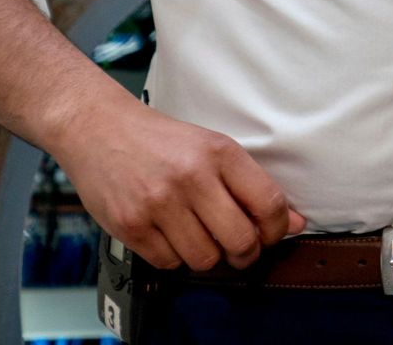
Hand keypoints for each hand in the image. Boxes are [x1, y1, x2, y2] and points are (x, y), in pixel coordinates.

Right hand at [53, 99, 307, 270]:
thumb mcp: (212, 147)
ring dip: (208, 256)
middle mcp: (191, 178)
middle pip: (240, 240)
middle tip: (241, 250)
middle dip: (247, 253)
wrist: (98, 128)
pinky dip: (174, 258)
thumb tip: (294, 224)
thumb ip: (251, 185)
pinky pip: (168, 263)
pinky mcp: (130, 225)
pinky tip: (170, 237)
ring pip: (204, 258)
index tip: (274, 234)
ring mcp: (158, 203)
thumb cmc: (161, 140)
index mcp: (220, 153)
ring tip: (201, 238)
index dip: (279, 229)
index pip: (269, 203)